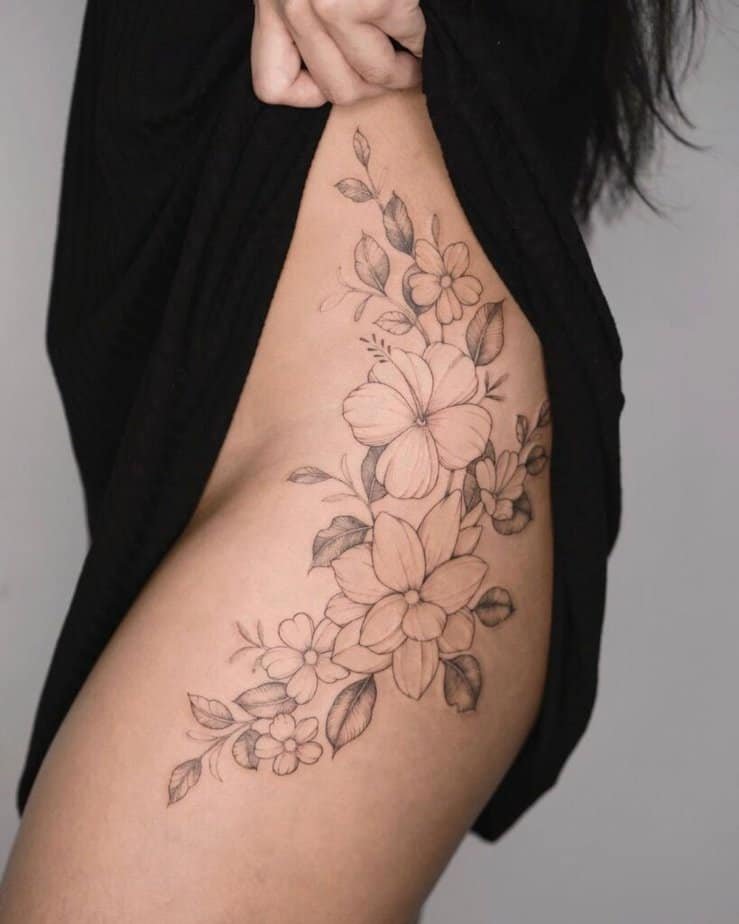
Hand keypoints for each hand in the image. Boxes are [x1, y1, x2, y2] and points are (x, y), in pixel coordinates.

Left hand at [251, 0, 425, 106]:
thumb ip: (303, 34)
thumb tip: (337, 86)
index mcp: (270, 1)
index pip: (271, 88)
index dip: (309, 91)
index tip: (335, 65)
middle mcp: (293, 3)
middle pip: (337, 91)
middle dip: (373, 84)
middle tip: (395, 64)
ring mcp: (329, 2)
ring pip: (373, 76)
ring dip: (403, 68)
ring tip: (410, 51)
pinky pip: (409, 44)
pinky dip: (420, 39)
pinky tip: (415, 21)